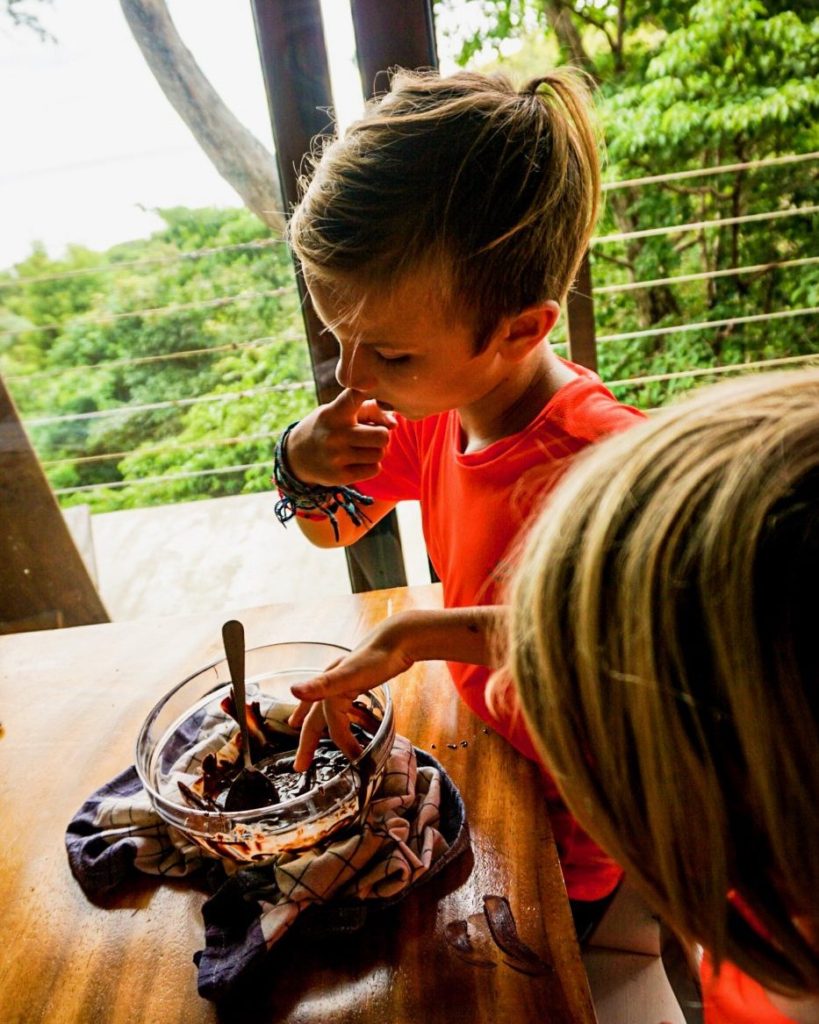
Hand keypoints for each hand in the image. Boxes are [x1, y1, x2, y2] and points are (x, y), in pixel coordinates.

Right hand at [286, 387, 396, 484]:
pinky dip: (371, 465)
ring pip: (380, 453)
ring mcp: (336, 457)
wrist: (297, 456)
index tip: (371, 380)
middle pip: (382, 435)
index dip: (364, 387)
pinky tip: (359, 461)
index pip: (352, 397)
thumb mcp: (338, 412)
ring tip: (364, 448)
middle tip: (372, 435)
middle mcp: (335, 434)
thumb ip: (369, 410)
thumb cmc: (328, 427)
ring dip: (377, 451)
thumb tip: (394, 424)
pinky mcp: (339, 476)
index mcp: (335, 413)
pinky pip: (374, 469)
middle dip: (382, 435)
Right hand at [288, 616, 416, 770]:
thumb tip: (293, 690)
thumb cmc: (376, 657)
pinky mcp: (357, 679)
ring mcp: (344, 681)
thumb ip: (322, 684)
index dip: (342, 743)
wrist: (399, 637)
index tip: (354, 759)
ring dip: (314, 722)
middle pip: (316, 718)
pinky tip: (345, 713)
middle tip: (300, 765)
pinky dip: (339, 712)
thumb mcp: (349, 673)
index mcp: (329, 687)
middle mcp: (332, 684)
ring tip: (302, 730)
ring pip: (325, 708)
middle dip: (307, 741)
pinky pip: (343, 701)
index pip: (331, 724)